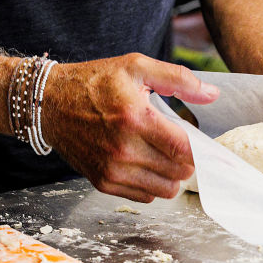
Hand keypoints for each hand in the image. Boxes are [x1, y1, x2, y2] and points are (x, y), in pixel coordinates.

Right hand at [41, 53, 218, 202]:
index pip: (184, 149)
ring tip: (163, 154)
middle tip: (179, 144)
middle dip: (187, 159)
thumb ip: (179, 79)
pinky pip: (145, 196)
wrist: (49, 103)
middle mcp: (123, 149)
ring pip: (166, 189)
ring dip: (172, 174)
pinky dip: (152, 184)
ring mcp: (112, 169)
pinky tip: (145, 163)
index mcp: (135, 118)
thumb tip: (212, 93)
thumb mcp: (137, 67)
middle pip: (179, 172)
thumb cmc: (95, 82)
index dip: (200, 148)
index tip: (202, 142)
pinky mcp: (103, 182)